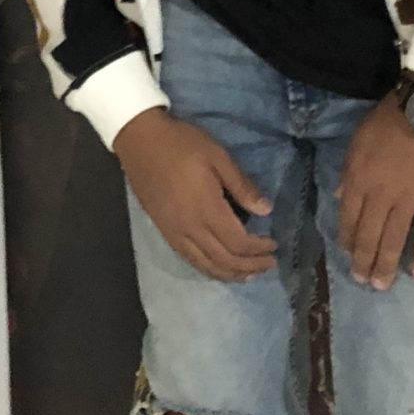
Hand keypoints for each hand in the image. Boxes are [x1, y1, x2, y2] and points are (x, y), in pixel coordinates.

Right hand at [116, 108, 278, 282]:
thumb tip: (266, 210)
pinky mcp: (165, 231)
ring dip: (231, 273)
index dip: (258, 249)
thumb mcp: (217, 155)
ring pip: (207, 265)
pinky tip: (219, 266)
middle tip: (269, 263)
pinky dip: (209, 269)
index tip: (274, 244)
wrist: (139, 140)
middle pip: (225, 260)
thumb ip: (241, 185)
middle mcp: (190, 228)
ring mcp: (175, 233)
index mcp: (206, 209)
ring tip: (249, 273)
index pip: (238, 243)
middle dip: (250, 266)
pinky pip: (190, 259)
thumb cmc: (181, 144)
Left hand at [336, 95, 413, 288]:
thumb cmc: (389, 120)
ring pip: (394, 241)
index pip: (348, 218)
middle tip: (362, 280)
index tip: (346, 253)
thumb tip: (339, 196)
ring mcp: (409, 202)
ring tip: (381, 285)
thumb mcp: (357, 140)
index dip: (346, 238)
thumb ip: (348, 170)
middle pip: (368, 235)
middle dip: (363, 260)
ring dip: (386, 265)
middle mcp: (380, 197)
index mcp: (359, 180)